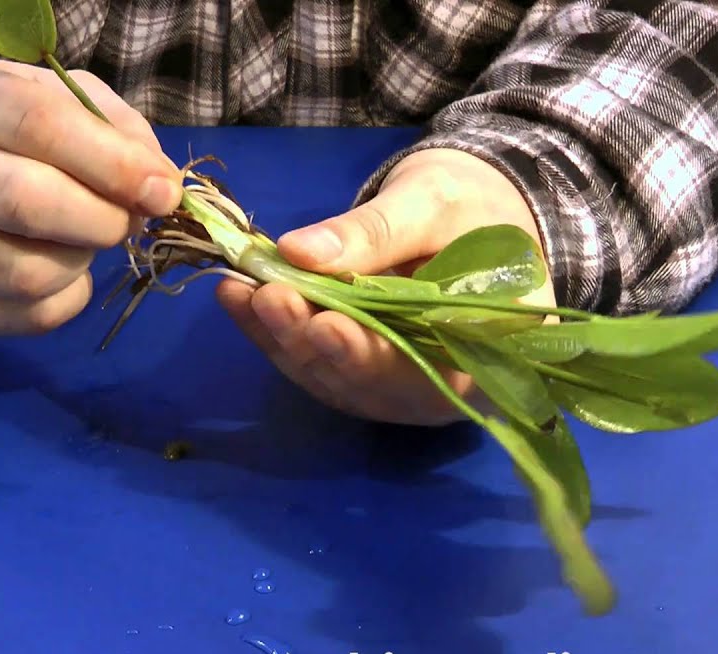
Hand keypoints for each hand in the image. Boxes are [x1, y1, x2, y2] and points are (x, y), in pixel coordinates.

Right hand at [0, 55, 181, 336]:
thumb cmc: (12, 128)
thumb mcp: (61, 98)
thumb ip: (117, 129)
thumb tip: (159, 186)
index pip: (35, 123)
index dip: (112, 161)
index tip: (162, 190)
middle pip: (24, 201)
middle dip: (100, 217)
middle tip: (127, 220)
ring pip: (27, 272)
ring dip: (81, 260)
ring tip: (84, 238)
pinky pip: (29, 315)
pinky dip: (67, 296)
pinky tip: (61, 269)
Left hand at [216, 148, 554, 425]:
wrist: (469, 212)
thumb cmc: (471, 205)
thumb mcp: (432, 203)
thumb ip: (375, 233)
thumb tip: (298, 251)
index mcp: (481, 354)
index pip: (423, 374)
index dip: (370, 357)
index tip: (325, 323)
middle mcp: (436, 385)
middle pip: (365, 382)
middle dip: (311, 342)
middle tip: (269, 298)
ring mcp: (391, 383)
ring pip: (329, 375)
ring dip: (280, 337)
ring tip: (241, 292)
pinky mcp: (355, 367)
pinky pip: (310, 358)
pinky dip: (270, 330)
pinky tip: (236, 296)